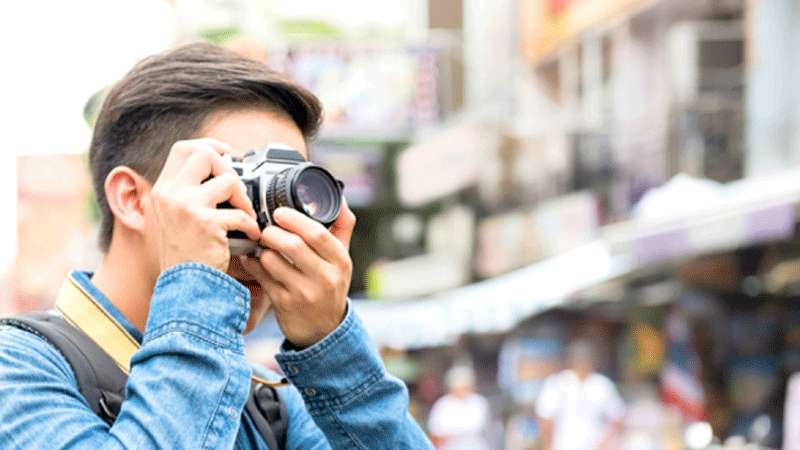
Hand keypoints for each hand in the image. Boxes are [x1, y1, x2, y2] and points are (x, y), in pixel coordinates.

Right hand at [149, 138, 259, 272]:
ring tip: (246, 216)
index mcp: (163, 189)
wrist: (184, 288)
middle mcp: (170, 193)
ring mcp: (186, 206)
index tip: (227, 155)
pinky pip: (240, 214)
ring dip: (244, 199)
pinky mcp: (206, 223)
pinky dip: (251, 226)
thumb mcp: (176, 218)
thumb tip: (221, 165)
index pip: (183, 148)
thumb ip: (190, 193)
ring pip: (229, 180)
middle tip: (237, 190)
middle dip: (229, 167)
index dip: (209, 145)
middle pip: (205, 153)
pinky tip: (251, 237)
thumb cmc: (186, 256)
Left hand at [240, 201, 355, 347]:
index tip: (279, 212)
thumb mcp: (342, 259)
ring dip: (261, 249)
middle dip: (273, 232)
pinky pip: (261, 277)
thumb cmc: (330, 286)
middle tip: (266, 228)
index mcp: (341, 261)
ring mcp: (304, 293)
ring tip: (261, 244)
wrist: (323, 330)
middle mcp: (325, 278)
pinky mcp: (284, 304)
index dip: (294, 219)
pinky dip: (252, 263)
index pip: (317, 234)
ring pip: (273, 261)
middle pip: (292, 245)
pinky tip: (252, 259)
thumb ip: (341, 227)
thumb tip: (339, 197)